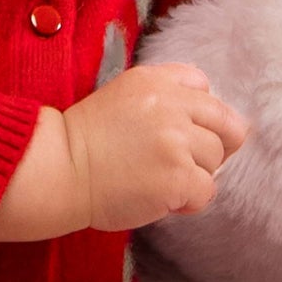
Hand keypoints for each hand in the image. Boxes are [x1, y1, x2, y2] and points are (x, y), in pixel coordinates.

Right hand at [62, 63, 250, 231]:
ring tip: (159, 182)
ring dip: (194, 175)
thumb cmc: (84, 143)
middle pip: (225, 124)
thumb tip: (203, 124)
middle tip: (185, 163)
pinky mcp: (178, 176)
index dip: (198, 115)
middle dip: (212, 146)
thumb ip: (161, 98)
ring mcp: (176, 140)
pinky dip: (187, 202)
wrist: (56, 171)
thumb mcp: (121, 97)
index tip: (179, 132)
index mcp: (155, 79)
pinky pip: (206, 191)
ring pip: (215, 160)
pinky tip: (160, 200)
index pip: (204, 86)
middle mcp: (170, 103)